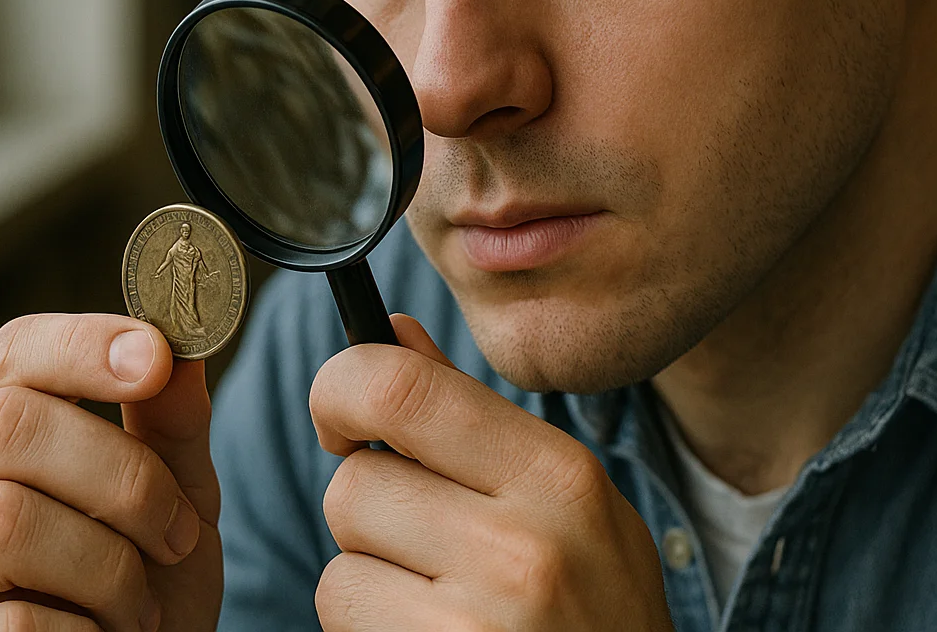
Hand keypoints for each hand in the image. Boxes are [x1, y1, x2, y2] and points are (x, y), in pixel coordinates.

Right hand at [0, 313, 222, 631]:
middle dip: (120, 475)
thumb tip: (179, 351)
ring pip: (1, 522)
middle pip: (4, 426)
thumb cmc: (148, 578)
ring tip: (139, 604)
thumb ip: (172, 425)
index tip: (157, 358)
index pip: (12, 353)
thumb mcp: (176, 494)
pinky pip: (13, 622)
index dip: (82, 345)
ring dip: (107, 565)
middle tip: (178, 533)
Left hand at [310, 315, 674, 631]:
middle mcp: (521, 544)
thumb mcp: (569, 500)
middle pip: (355, 483)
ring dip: (368, 578)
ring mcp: (476, 620)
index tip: (342, 417)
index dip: (342, 388)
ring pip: (338, 562)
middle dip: (367, 508)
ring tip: (438, 600)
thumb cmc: (597, 604)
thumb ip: (476, 418)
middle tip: (417, 537)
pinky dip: (367, 628)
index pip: (402, 390)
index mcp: (559, 475)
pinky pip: (342, 621)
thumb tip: (392, 334)